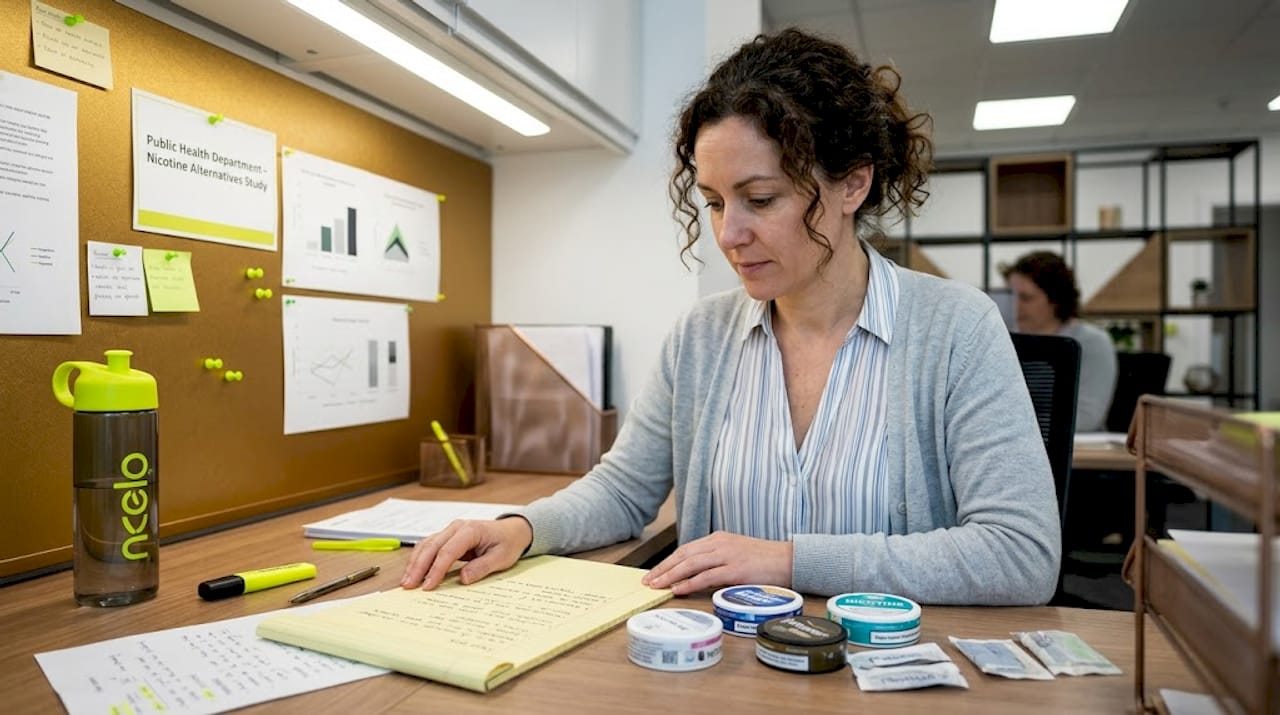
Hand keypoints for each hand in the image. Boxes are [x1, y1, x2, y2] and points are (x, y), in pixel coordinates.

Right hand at [400, 516, 532, 589]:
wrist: (512, 530)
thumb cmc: (507, 543)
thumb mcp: (501, 558)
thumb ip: (482, 567)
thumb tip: (463, 578)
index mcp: (470, 530)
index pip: (448, 551)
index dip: (436, 569)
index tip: (428, 586)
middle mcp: (456, 527)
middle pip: (431, 547)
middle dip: (418, 567)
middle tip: (408, 586)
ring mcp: (450, 530)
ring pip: (426, 545)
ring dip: (415, 563)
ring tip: (406, 582)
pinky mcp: (446, 537)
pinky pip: (429, 547)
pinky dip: (419, 559)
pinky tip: (413, 572)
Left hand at [640, 531, 792, 595]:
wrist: (789, 559)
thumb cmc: (764, 560)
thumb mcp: (736, 554)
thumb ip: (716, 561)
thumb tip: (695, 576)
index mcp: (718, 538)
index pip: (686, 549)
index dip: (667, 561)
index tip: (654, 573)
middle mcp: (720, 544)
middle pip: (683, 554)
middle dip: (663, 568)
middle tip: (647, 581)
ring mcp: (727, 555)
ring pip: (691, 564)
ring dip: (670, 575)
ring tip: (656, 586)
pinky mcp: (736, 569)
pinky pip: (706, 576)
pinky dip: (689, 583)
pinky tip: (678, 589)